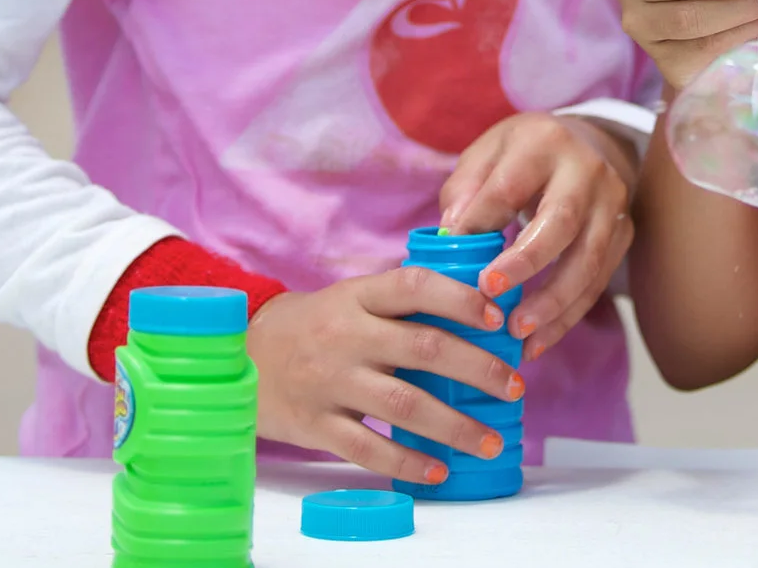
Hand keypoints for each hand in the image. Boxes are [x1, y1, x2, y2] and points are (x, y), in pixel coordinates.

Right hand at [247, 267, 524, 485]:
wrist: (241, 356)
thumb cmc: (317, 325)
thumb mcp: (353, 298)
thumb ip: (403, 302)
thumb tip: (481, 305)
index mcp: (359, 296)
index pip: (414, 286)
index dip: (459, 300)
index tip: (497, 319)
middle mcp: (346, 335)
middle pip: (422, 348)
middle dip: (478, 368)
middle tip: (516, 387)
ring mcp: (330, 382)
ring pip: (403, 405)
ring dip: (455, 426)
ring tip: (491, 441)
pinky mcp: (315, 424)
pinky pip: (366, 449)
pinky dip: (406, 462)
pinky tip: (438, 470)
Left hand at [437, 111, 635, 361]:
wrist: (588, 145)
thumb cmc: (523, 155)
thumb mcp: (487, 153)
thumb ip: (466, 190)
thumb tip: (453, 234)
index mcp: (544, 144)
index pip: (510, 187)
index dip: (482, 225)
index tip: (455, 259)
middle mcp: (587, 171)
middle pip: (562, 222)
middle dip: (527, 264)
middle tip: (491, 296)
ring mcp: (613, 205)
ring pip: (588, 261)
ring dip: (552, 304)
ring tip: (517, 333)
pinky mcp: (623, 236)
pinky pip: (598, 284)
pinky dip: (567, 317)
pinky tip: (538, 342)